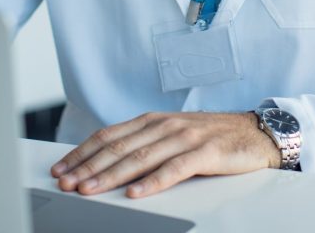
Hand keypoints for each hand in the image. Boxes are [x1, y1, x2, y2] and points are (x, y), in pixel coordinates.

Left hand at [50, 111, 280, 198]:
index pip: (109, 136)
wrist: (252, 133)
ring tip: (91, 190)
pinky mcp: (205, 151)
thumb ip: (143, 145)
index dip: (83, 152)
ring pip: (141, 157)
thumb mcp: (171, 136)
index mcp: (151, 121)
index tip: (62, 169)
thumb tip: (105, 162)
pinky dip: (153, 182)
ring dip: (112, 175)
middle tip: (67, 182)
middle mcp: (164, 125)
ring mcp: (183, 136)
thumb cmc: (209, 138)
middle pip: (119, 147)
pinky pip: (174, 168)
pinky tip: (136, 192)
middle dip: (89, 166)